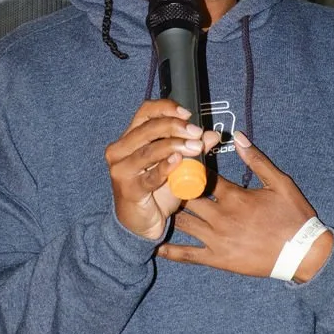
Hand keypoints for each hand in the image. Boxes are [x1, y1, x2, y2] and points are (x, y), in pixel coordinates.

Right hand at [105, 100, 219, 240]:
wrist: (141, 224)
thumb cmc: (155, 192)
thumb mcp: (177, 167)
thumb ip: (192, 149)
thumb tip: (212, 135)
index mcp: (130, 138)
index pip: (145, 112)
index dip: (167, 108)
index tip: (188, 113)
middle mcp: (120, 150)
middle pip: (148, 128)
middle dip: (176, 127)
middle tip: (197, 133)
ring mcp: (122, 169)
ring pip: (150, 150)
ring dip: (175, 146)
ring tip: (196, 148)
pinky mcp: (129, 188)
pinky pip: (150, 176)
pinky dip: (165, 167)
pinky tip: (178, 162)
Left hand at [156, 131, 333, 280]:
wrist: (303, 254)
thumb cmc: (294, 216)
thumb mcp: (280, 182)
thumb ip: (257, 159)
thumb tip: (238, 137)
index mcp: (235, 195)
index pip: (203, 174)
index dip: (189, 165)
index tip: (179, 159)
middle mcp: (221, 216)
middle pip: (186, 196)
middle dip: (173, 186)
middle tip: (161, 179)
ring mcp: (216, 238)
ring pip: (182, 222)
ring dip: (168, 212)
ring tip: (156, 204)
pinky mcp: (217, 258)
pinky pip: (187, 254)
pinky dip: (169, 250)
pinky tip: (154, 244)